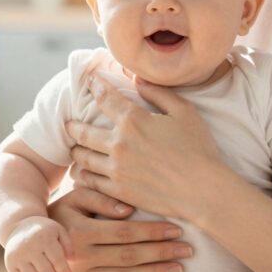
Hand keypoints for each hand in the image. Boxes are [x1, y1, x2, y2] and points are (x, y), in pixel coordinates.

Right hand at [3, 216, 72, 271]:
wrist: (20, 225)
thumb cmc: (45, 231)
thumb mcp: (59, 231)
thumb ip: (68, 245)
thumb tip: (71, 260)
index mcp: (44, 237)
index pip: (57, 259)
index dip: (64, 270)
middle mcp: (29, 246)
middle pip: (45, 271)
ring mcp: (18, 255)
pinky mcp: (9, 262)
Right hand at [46, 186, 191, 271]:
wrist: (30, 244)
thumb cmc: (61, 213)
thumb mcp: (75, 197)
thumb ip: (101, 198)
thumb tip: (129, 210)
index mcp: (80, 231)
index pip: (124, 232)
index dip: (152, 231)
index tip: (177, 229)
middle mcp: (80, 257)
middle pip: (129, 255)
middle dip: (162, 252)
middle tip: (189, 250)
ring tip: (180, 270)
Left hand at [63, 76, 227, 219]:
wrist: (202, 190)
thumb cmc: (198, 148)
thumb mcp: (184, 112)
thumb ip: (159, 93)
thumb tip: (138, 80)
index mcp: (134, 121)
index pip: (105, 98)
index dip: (95, 86)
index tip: (90, 81)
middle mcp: (118, 144)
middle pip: (84, 132)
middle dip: (74, 126)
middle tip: (69, 124)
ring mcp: (116, 169)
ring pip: (83, 158)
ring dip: (76, 150)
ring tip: (74, 148)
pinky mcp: (118, 191)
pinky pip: (91, 181)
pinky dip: (83, 174)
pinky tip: (83, 172)